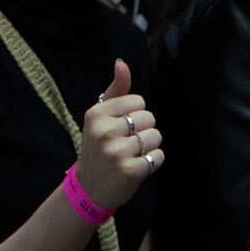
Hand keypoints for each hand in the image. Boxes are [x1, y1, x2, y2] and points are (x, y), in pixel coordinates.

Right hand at [77, 58, 161, 210]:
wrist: (90, 187)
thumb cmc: (99, 146)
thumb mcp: (101, 116)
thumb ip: (116, 89)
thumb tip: (121, 63)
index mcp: (97, 114)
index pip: (139, 101)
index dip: (136, 114)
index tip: (121, 127)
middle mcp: (104, 131)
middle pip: (149, 118)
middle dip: (144, 130)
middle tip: (127, 143)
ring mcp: (116, 152)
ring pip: (155, 136)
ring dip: (149, 146)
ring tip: (132, 154)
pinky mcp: (129, 171)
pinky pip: (158, 156)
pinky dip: (153, 161)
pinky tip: (138, 166)